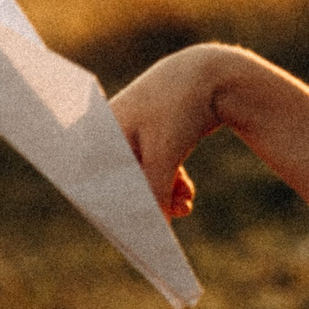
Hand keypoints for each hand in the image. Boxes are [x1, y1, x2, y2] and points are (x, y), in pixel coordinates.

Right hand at [110, 45, 236, 218]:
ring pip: (142, 178)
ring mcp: (133, 134)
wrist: (215, 75)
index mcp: (99, 132)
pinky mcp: (155, 136)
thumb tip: (154, 224)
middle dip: (141, 205)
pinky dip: (171, 184)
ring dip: (162, 196)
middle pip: (120, 182)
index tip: (124, 232)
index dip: (108, 207)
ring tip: (183, 207)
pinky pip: (157, 169)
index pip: (93, 179)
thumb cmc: (180, 108)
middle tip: (155, 233)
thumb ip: (153, 192)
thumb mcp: (164, 155)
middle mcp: (111, 133)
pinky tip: (186, 197)